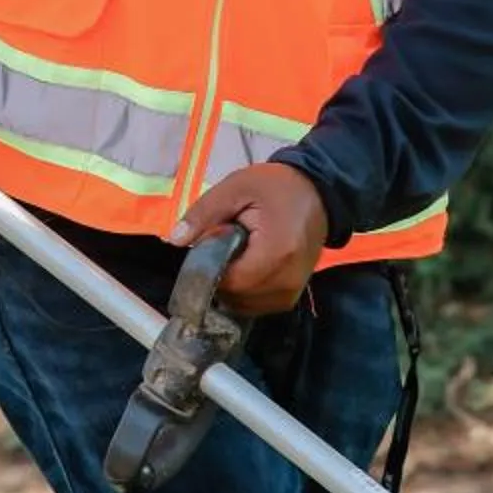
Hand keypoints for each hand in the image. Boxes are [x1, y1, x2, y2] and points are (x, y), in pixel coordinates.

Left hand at [174, 162, 327, 316]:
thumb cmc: (276, 187)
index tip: (207, 247)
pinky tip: (246, 267)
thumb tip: (174, 240)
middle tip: (224, 246)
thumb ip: (204, 213)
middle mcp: (287, 280)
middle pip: (236, 297)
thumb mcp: (236, 188)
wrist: (318, 191)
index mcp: (276, 252)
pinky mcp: (292, 296)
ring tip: (238, 255)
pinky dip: (245, 292)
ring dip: (232, 287)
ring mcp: (292, 292)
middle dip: (221, 277)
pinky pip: (258, 306)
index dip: (210, 268)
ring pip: (245, 306)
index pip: (229, 281)